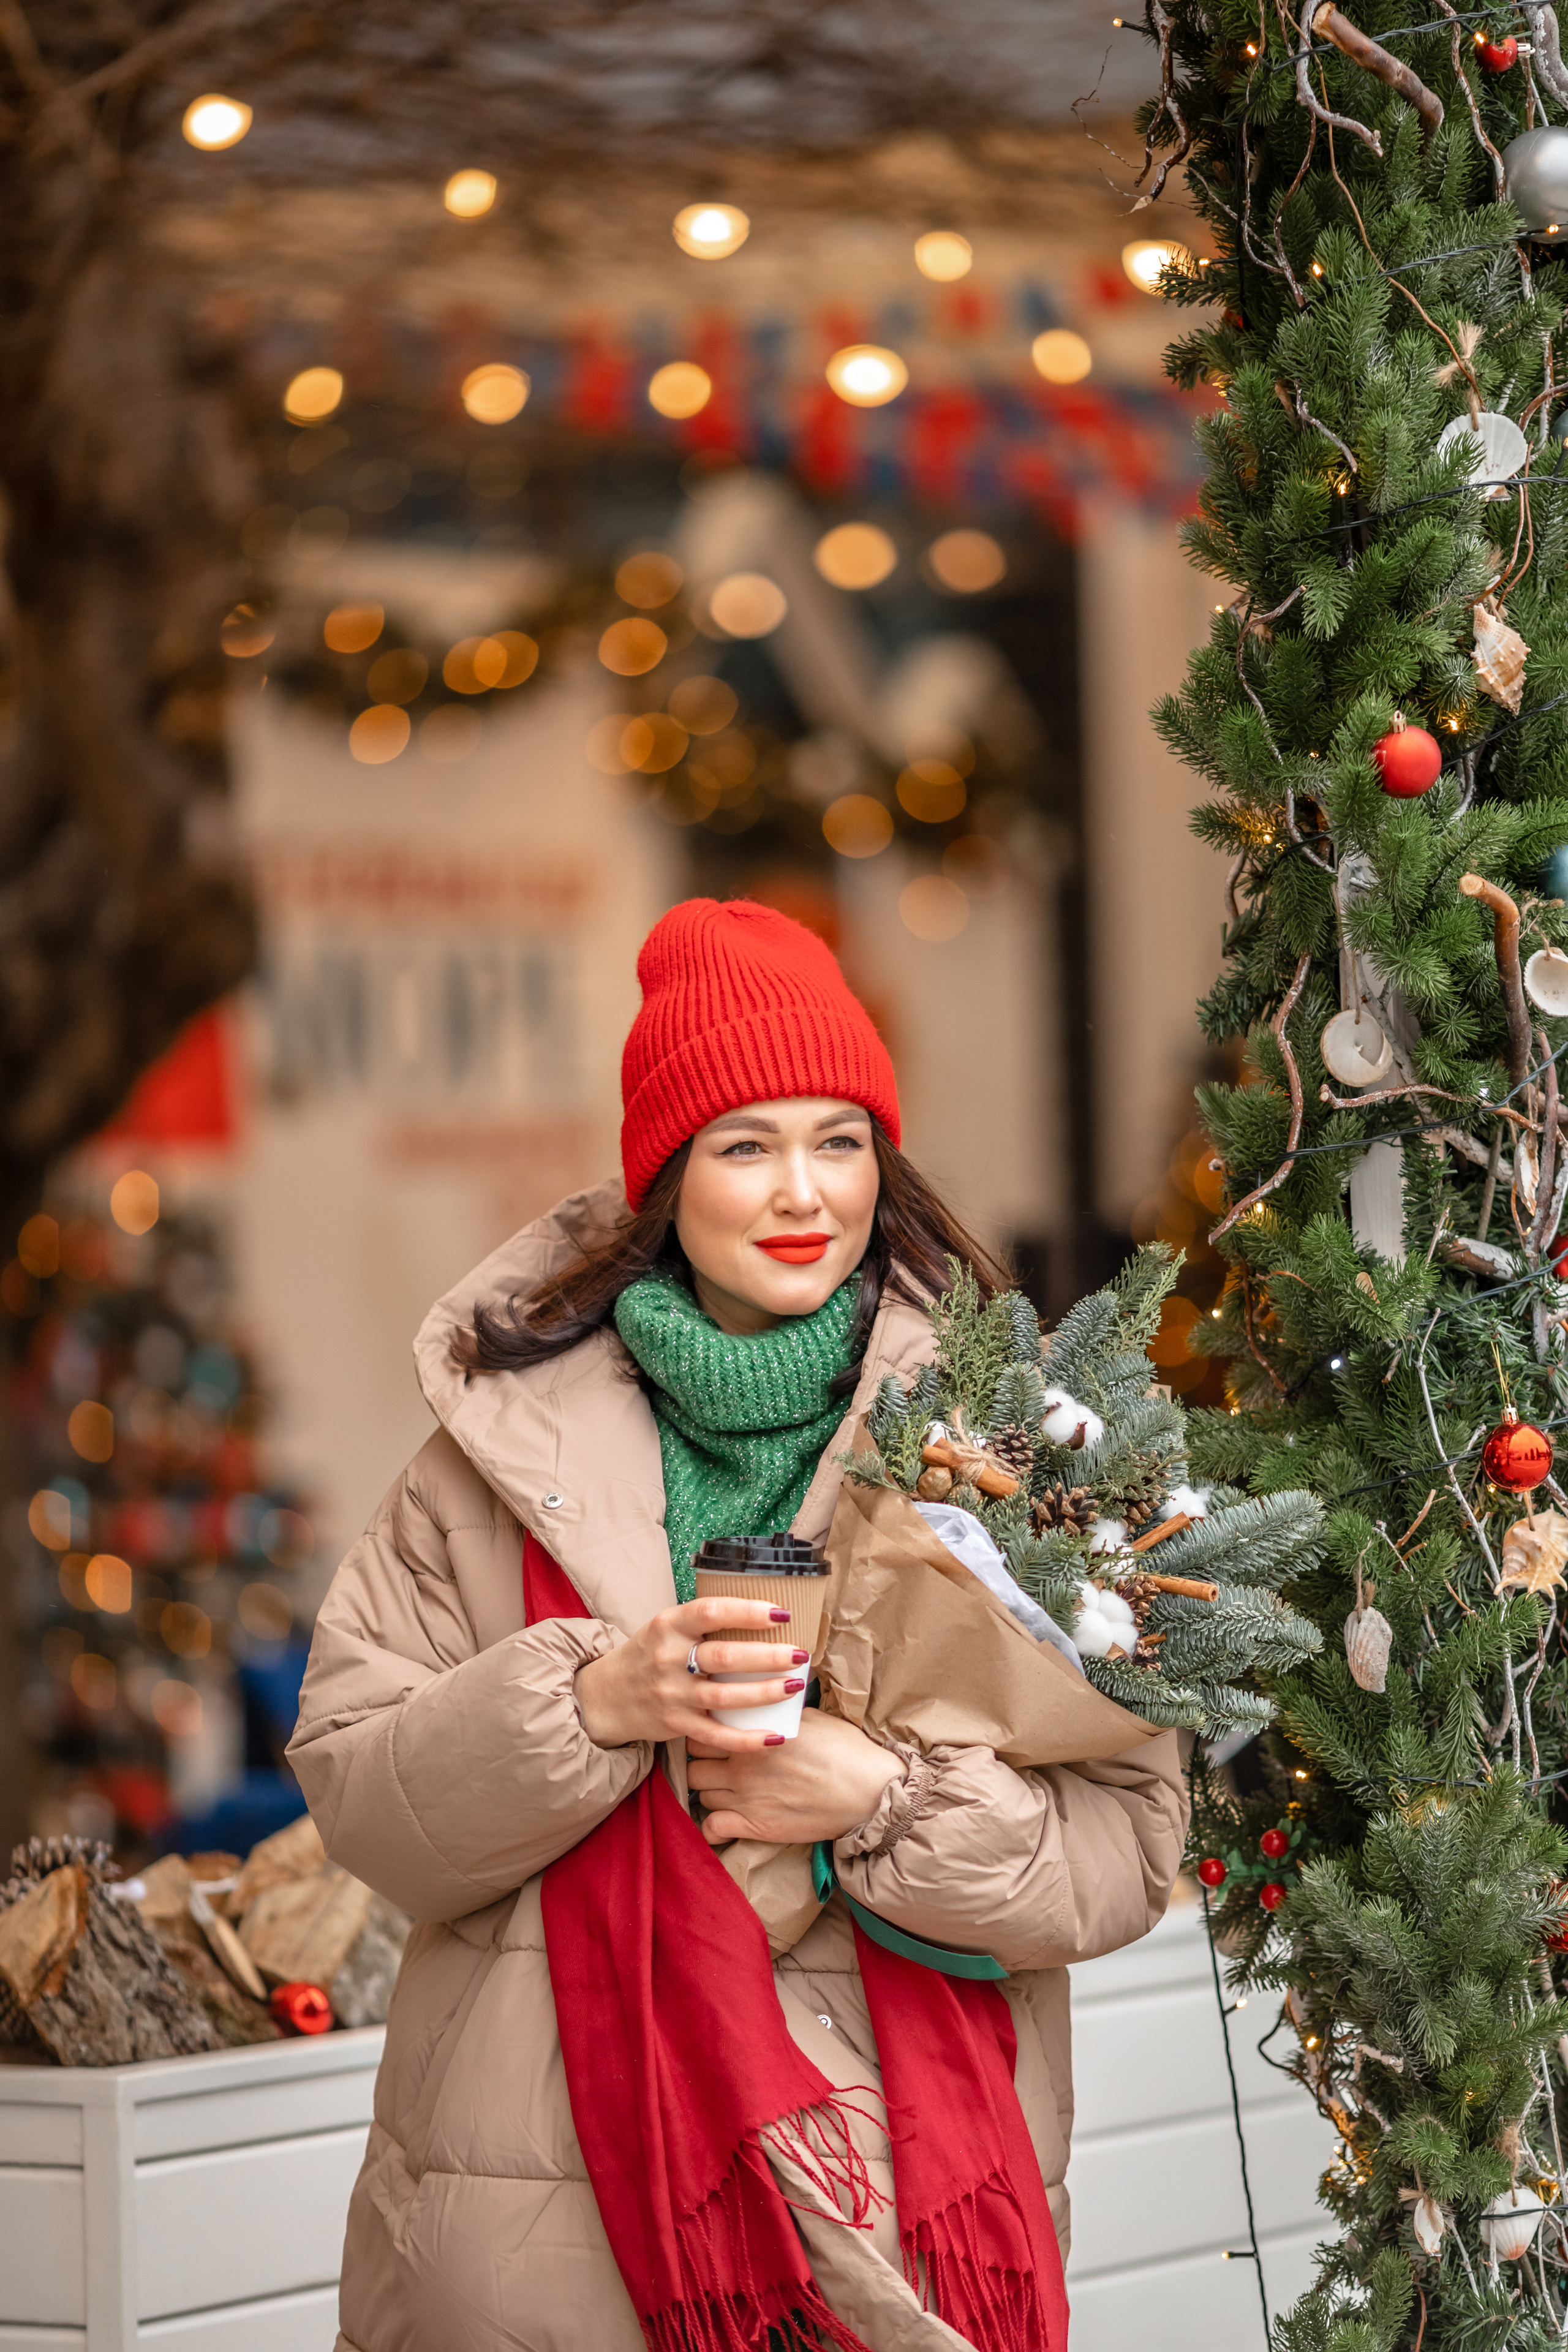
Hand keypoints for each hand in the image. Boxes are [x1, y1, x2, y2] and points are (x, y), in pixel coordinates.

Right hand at [574, 1597, 810, 1752]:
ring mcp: (671, 1694)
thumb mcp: (667, 1627)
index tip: (782, 1613)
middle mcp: (668, 1658)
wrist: (606, 1696)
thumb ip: (703, 1621)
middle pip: (724, 1656)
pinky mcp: (675, 1725)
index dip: (747, 1611)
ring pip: (725, 1697)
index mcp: (668, 1625)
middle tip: (801, 1654)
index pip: (710, 1612)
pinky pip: (717, 1735)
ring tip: (795, 1686)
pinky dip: (747, 1739)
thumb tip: (763, 1611)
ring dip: (764, 1693)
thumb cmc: (649, 1654)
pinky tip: (775, 1736)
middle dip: (768, 1656)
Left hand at [687, 1707, 903, 1845]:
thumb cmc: (845, 1751)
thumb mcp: (810, 1717)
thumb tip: (764, 1702)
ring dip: (708, 1788)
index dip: (706, 1729)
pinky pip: (712, 1828)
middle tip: (716, 1760)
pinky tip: (723, 1819)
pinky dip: (711, 1825)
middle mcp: (742, 1766)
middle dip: (701, 1759)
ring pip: (700, 1792)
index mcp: (754, 1734)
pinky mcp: (755, 1827)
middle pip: (694, 1762)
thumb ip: (777, 1712)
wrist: (868, 1794)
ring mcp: (745, 1798)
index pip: (704, 1727)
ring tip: (724, 1787)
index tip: (716, 1732)